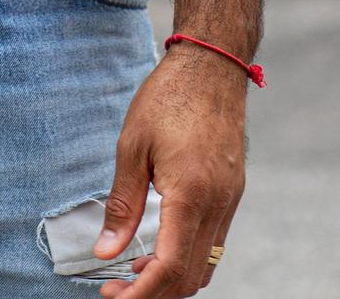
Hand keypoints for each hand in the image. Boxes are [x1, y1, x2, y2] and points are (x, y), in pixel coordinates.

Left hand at [95, 47, 246, 297]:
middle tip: (116, 290)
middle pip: (189, 276)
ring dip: (172, 278)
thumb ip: (123, 204)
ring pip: (205, 264)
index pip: (170, 268)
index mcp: (190, 195)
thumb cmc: (168, 98)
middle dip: (154, 292)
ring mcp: (229, 201)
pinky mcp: (232, 192)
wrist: (212, 65)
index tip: (113, 298)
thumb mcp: (132, 146)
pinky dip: (187, 256)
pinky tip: (160, 245)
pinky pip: (213, 242)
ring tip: (134, 271)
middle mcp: (217, 205)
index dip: (141, 293)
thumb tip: (107, 251)